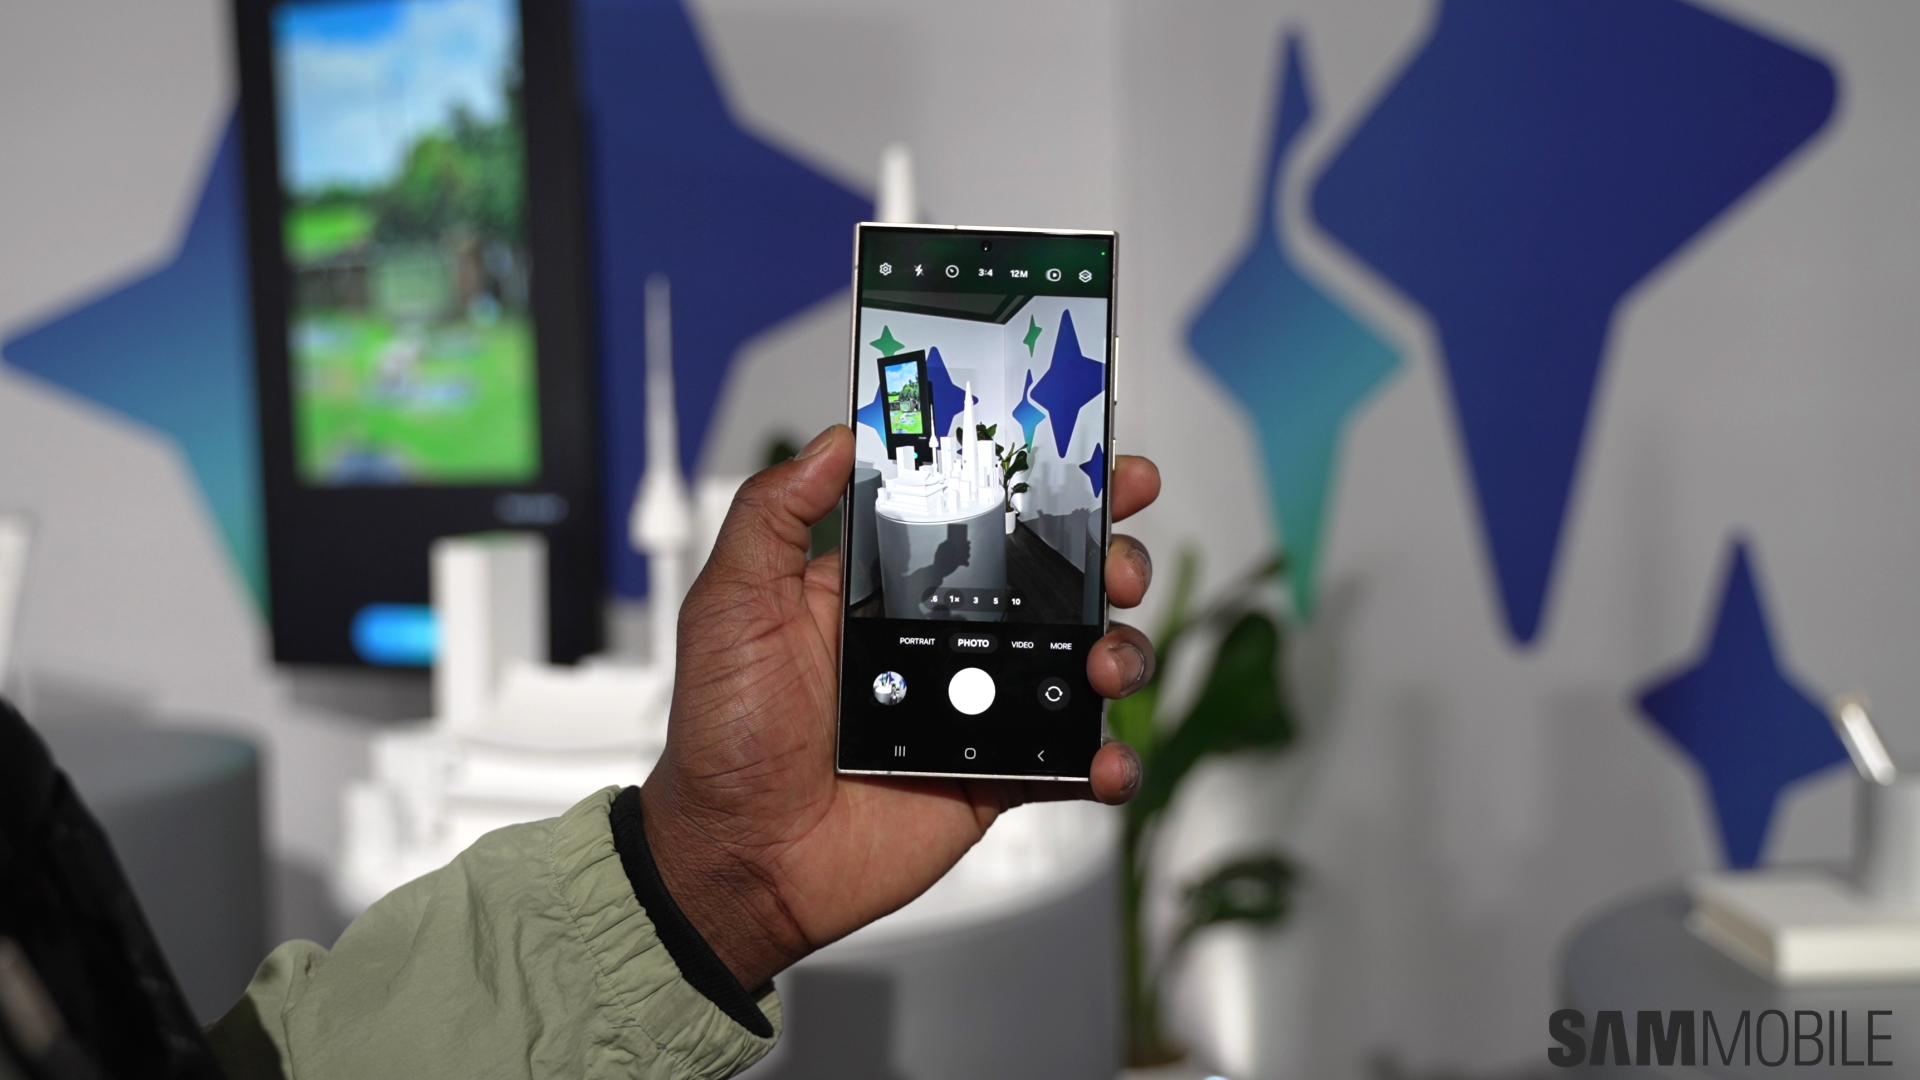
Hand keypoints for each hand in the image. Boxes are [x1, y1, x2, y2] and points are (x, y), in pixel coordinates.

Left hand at [641, 425, 1160, 989]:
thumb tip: (838, 437)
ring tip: (1104, 664)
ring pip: (1079, 661)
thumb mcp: (732, 604)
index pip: (981, 515)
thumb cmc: (724, 733)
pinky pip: (1071, 762)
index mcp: (890, 589)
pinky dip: (1107, 761)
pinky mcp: (997, 776)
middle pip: (1055, 580)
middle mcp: (945, 639)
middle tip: (1118, 564)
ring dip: (1119, 651)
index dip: (1044, 486)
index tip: (1098, 465)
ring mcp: (978, 708)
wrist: (740, 856)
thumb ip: (776, 514)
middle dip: (1108, 559)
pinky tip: (1107, 761)